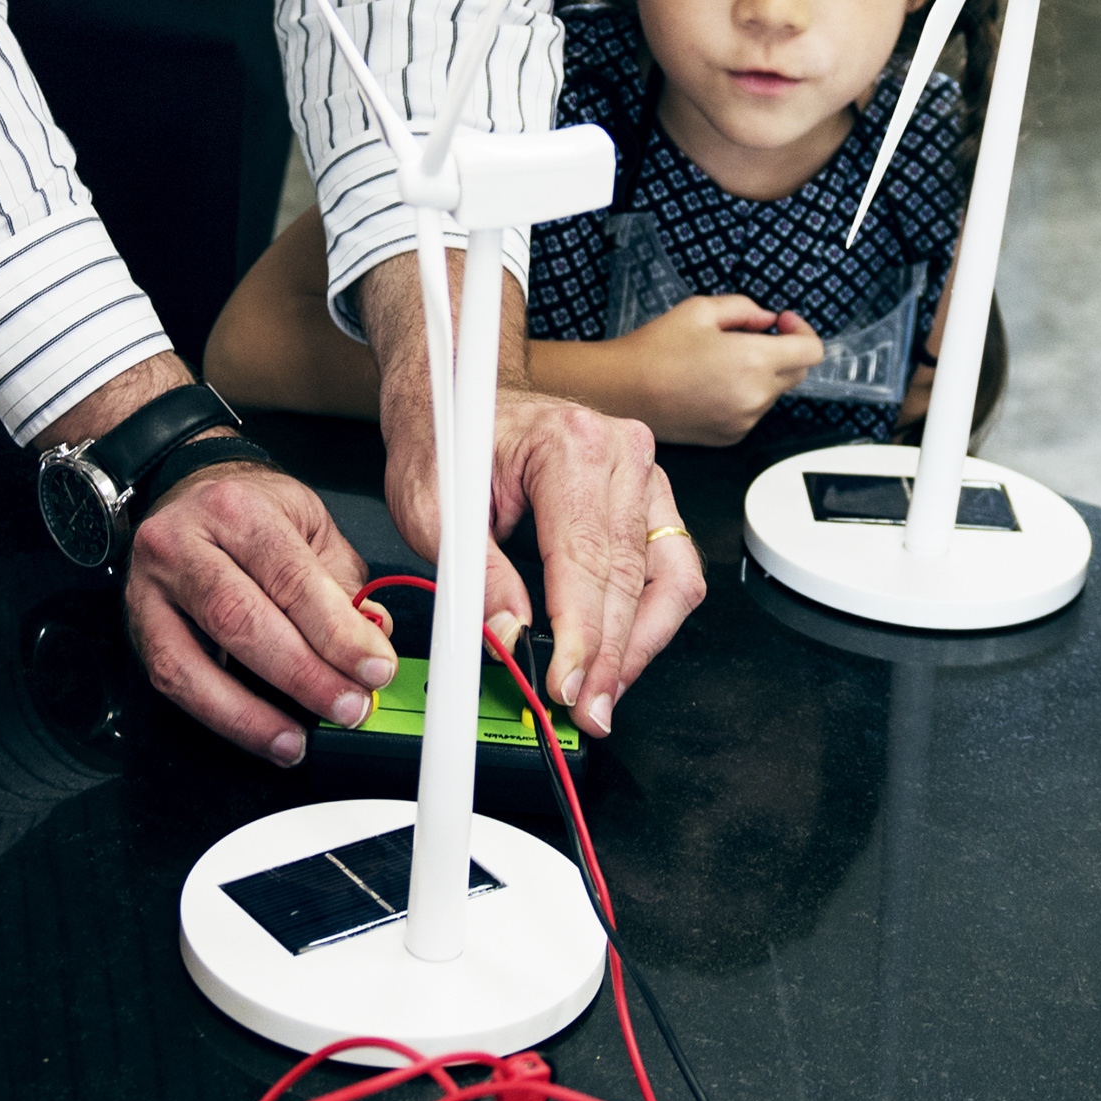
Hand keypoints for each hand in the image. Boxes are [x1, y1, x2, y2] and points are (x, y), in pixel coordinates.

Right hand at [123, 459, 400, 764]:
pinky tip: (262, 734)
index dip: (336, 633)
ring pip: (190, 662)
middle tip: (348, 707)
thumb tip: (373, 642)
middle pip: (240, 620)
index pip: (290, 578)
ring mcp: (150, 587)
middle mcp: (182, 542)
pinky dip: (222, 717)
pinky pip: (172, 683)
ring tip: (298, 740)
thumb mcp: (309, 527)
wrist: (190, 499)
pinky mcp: (138, 627)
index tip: (374, 669)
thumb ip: (342, 585)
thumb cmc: (251, 514)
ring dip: (251, 713)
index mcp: (235, 508)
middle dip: (302, 675)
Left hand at [383, 366, 694, 734]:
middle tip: (586, 712)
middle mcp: (620, 453)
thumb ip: (473, 572)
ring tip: (604, 696)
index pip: (588, 561)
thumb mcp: (429, 504)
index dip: (583, 637)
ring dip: (640, 647)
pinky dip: (649, 619)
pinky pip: (671, 567)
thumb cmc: (445, 434)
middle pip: (634, 578)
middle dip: (612, 657)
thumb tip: (506, 633)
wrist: (459, 387)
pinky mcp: (649, 494)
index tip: (568, 687)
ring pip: (670, 578)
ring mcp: (644, 472)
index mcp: (569, 445)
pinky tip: (619, 656)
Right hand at [616, 294, 823, 446]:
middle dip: (783, 350)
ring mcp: (744, 420)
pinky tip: (712, 384)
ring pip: (774, 392)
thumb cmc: (654, 350)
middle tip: (751, 337)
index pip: (812, 351)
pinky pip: (753, 411)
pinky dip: (744, 395)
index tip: (783, 322)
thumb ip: (744, 307)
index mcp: (755, 360)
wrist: (621, 390)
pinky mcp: (730, 436)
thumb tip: (765, 318)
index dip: (803, 331)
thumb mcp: (700, 309)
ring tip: (721, 362)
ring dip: (762, 374)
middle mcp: (756, 395)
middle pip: (798, 372)